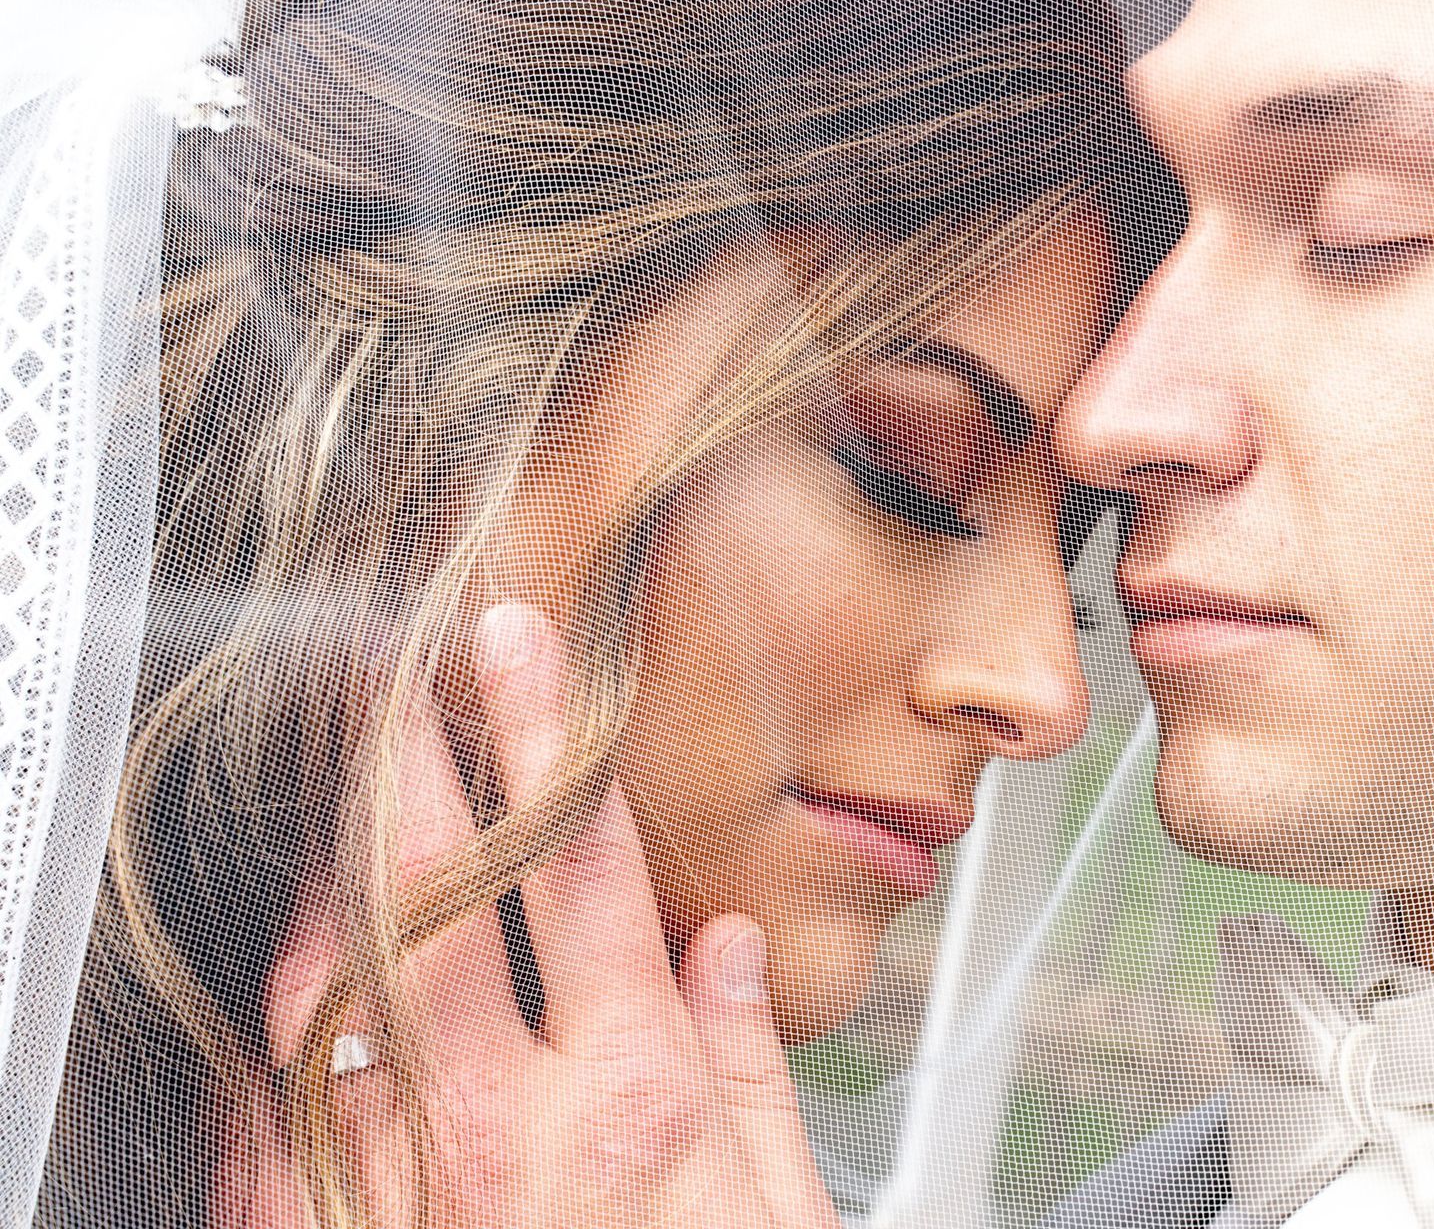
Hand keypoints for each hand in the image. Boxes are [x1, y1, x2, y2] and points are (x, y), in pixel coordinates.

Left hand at [216, 604, 837, 1227]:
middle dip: (400, 763)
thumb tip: (722, 948)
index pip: (575, 871)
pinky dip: (264, 1043)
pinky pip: (257, 1127)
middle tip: (388, 677)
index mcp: (630, 1101)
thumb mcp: (787, 1218)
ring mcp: (396, 1200)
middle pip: (425, 899)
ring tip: (335, 818)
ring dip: (322, 885)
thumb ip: (750, 1072)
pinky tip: (282, 998)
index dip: (543, 739)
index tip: (515, 650)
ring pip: (319, 994)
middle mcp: (498, 1133)